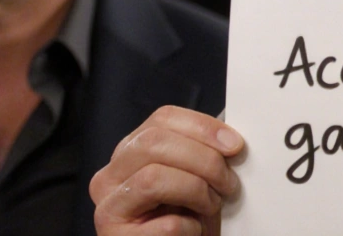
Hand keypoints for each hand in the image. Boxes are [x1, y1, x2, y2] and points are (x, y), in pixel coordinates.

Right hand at [90, 105, 243, 235]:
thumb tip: (229, 138)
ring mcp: (108, 208)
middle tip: (229, 182)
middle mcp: (109, 176)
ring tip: (212, 206)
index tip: (234, 145)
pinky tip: (193, 231)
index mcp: (129, 152)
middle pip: (154, 142)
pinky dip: (191, 226)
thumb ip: (200, 152)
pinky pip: (165, 224)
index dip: (202, 127)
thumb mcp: (191, 176)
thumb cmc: (186, 216)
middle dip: (203, 159)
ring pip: (153, 178)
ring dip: (197, 191)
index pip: (162, 118)